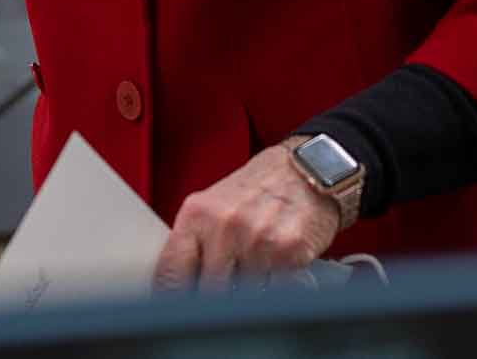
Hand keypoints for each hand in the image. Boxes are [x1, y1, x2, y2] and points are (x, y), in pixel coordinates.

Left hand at [152, 144, 339, 290]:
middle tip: (224, 288)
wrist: (306, 169)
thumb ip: (194, 242)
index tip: (173, 306)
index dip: (170, 295)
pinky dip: (275, 291)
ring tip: (254, 270)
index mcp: (198, 214)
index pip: (170, 271)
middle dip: (214, 297)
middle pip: (206, 292)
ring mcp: (258, 241)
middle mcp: (225, 226)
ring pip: (242, 297)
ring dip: (247, 294)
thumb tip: (174, 285)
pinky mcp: (290, 254)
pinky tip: (276, 272)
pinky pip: (275, 293)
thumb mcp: (214, 205)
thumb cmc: (258, 188)